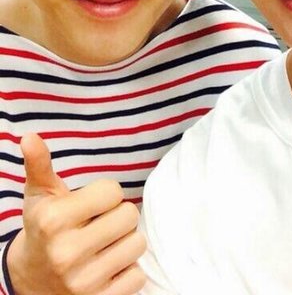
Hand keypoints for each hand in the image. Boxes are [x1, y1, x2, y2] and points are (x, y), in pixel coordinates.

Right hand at [7, 133, 145, 294]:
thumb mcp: (39, 196)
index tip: (92, 204)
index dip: (107, 194)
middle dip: (120, 216)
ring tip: (106, 244)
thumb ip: (40, 164)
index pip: (113, 191)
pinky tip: (108, 267)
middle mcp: (66, 252)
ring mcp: (83, 282)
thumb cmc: (43, 228)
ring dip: (127, 242)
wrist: (31, 281)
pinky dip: (128, 270)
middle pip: (129, 216)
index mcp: (53, 220)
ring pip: (137, 244)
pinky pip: (138, 276)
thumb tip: (29, 136)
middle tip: (102, 224)